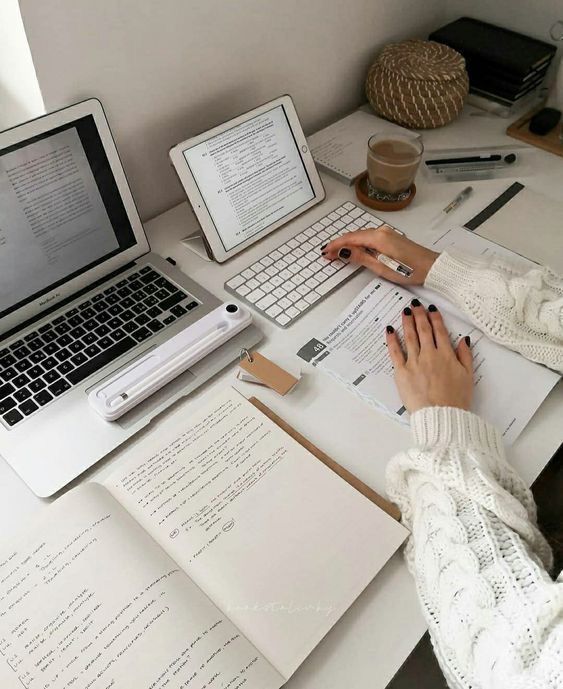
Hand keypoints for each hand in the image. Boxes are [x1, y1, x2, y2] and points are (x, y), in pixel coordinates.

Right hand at [322, 226, 438, 285]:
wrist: (431, 267)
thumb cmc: (410, 270)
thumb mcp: (381, 267)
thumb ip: (360, 257)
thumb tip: (343, 251)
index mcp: (378, 237)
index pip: (350, 238)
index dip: (336, 245)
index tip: (325, 252)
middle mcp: (381, 231)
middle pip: (354, 236)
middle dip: (339, 245)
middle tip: (327, 255)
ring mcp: (386, 233)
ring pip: (361, 237)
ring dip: (348, 245)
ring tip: (336, 254)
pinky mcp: (390, 238)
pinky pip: (369, 238)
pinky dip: (358, 244)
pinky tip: (354, 251)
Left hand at [386, 301, 472, 412]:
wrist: (442, 415)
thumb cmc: (456, 399)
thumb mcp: (468, 376)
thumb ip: (465, 356)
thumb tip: (463, 340)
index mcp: (446, 354)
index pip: (439, 331)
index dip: (435, 317)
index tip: (431, 308)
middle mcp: (429, 355)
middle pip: (423, 330)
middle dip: (419, 314)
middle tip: (415, 304)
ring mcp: (414, 362)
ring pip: (410, 337)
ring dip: (407, 322)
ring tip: (405, 311)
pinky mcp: (402, 372)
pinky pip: (395, 353)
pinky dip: (392, 340)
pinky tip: (390, 330)